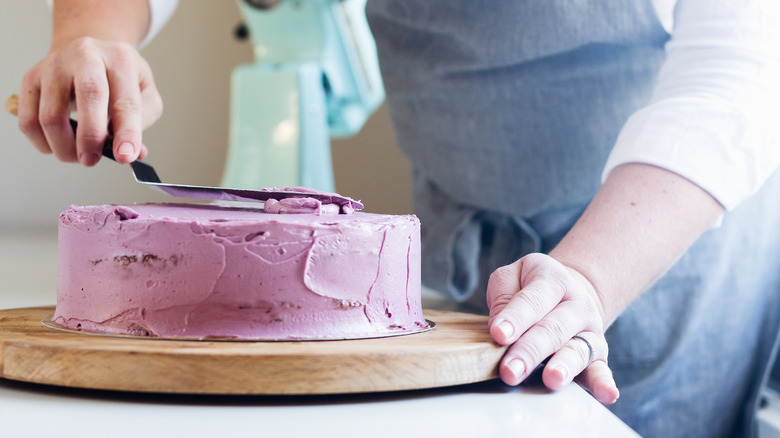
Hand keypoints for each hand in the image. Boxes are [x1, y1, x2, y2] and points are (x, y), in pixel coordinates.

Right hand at [18, 36, 160, 165]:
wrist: (87, 54)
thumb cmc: (117, 78)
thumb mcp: (144, 92)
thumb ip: (143, 121)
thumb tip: (134, 152)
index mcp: (121, 59)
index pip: (126, 100)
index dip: (127, 133)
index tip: (125, 156)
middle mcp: (86, 55)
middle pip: (88, 96)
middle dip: (91, 137)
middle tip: (92, 160)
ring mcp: (54, 65)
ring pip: (51, 116)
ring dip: (65, 147)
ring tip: (80, 155)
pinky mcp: (31, 79)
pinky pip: (29, 121)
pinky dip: (43, 143)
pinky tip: (60, 145)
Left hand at [487, 253, 619, 403]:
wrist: (568, 291)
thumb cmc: (530, 286)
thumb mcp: (512, 276)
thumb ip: (503, 296)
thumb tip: (500, 329)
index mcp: (553, 280)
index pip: (532, 300)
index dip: (515, 318)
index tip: (498, 334)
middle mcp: (577, 305)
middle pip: (552, 329)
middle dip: (530, 351)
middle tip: (510, 370)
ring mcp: (589, 331)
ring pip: (577, 350)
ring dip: (564, 367)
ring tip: (552, 379)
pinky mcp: (597, 355)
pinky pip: (601, 370)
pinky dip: (604, 383)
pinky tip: (606, 395)